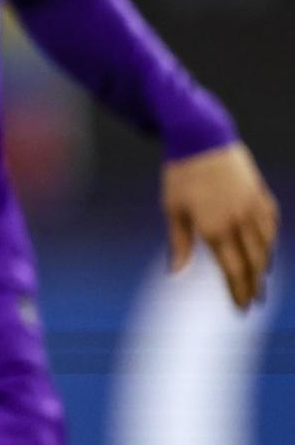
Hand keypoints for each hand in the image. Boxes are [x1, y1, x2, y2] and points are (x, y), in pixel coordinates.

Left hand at [162, 141, 277, 308]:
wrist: (200, 136)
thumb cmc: (180, 174)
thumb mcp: (173, 208)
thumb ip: (179, 243)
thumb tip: (176, 274)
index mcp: (215, 228)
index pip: (233, 270)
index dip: (239, 291)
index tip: (241, 308)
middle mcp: (239, 221)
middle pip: (254, 262)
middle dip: (255, 285)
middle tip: (255, 302)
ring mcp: (253, 207)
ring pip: (267, 245)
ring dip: (265, 265)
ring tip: (261, 280)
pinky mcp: (260, 194)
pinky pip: (271, 224)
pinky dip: (271, 240)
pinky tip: (268, 247)